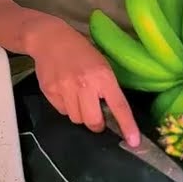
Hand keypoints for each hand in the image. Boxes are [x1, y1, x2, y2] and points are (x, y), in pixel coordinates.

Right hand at [28, 18, 140, 145]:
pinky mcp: (49, 91)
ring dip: (80, 114)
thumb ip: (107, 87)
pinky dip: (66, 107)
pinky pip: (62, 111)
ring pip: (76, 119)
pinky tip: (64, 91)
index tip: (133, 142)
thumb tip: (112, 114)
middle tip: (95, 115)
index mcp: (103, 76)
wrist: (50, 39)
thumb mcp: (101, 64)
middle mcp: (84, 84)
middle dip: (96, 123)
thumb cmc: (81, 52)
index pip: (119, 106)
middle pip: (93, 121)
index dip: (127, 126)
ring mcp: (65, 88)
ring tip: (76, 97)